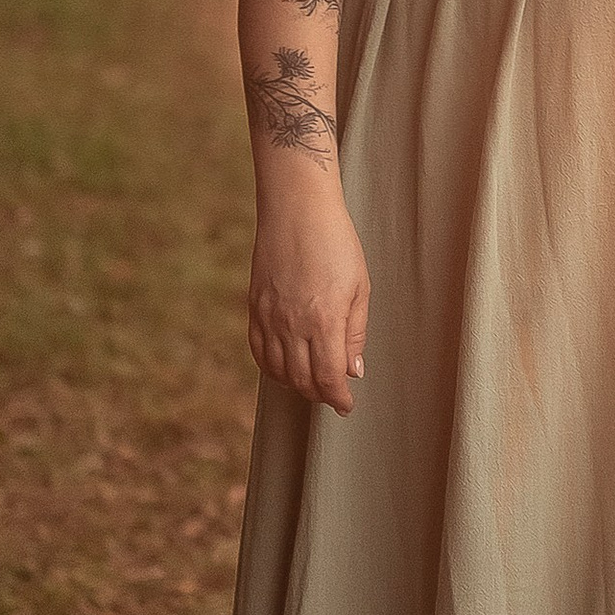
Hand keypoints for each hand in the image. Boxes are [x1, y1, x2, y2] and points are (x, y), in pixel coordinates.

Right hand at [247, 189, 370, 412]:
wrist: (297, 209)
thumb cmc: (336, 243)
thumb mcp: (360, 287)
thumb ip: (355, 333)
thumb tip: (353, 370)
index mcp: (324, 320)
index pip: (328, 377)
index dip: (338, 398)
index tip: (347, 405)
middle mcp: (293, 324)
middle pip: (302, 380)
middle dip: (319, 394)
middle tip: (333, 395)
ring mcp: (269, 317)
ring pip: (278, 370)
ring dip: (296, 384)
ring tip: (312, 383)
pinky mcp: (254, 307)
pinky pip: (258, 351)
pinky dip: (271, 367)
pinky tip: (284, 367)